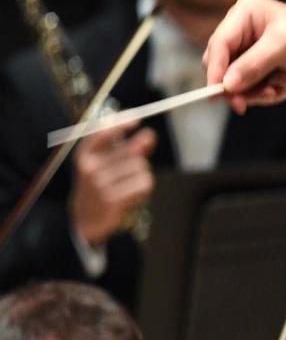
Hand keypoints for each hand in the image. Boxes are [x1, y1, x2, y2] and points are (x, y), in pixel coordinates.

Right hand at [69, 123, 156, 245]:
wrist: (85, 220)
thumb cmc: (98, 187)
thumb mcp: (102, 165)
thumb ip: (124, 149)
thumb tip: (149, 136)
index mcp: (84, 156)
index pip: (101, 134)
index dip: (120, 124)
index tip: (137, 119)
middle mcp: (90, 168)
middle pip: (131, 150)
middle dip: (142, 149)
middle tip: (148, 142)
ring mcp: (100, 184)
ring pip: (140, 167)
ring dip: (143, 173)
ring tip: (131, 182)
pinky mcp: (113, 199)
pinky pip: (143, 183)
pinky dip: (145, 186)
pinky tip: (134, 192)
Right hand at [203, 0, 285, 112]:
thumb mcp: (284, 45)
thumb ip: (254, 64)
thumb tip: (228, 84)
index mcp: (245, 13)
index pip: (220, 42)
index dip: (216, 68)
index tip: (219, 90)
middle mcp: (242, 31)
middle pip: (219, 63)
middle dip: (233, 85)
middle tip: (243, 102)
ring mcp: (247, 52)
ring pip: (231, 81)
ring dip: (250, 93)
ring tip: (274, 93)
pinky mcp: (255, 69)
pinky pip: (245, 90)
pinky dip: (259, 96)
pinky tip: (278, 91)